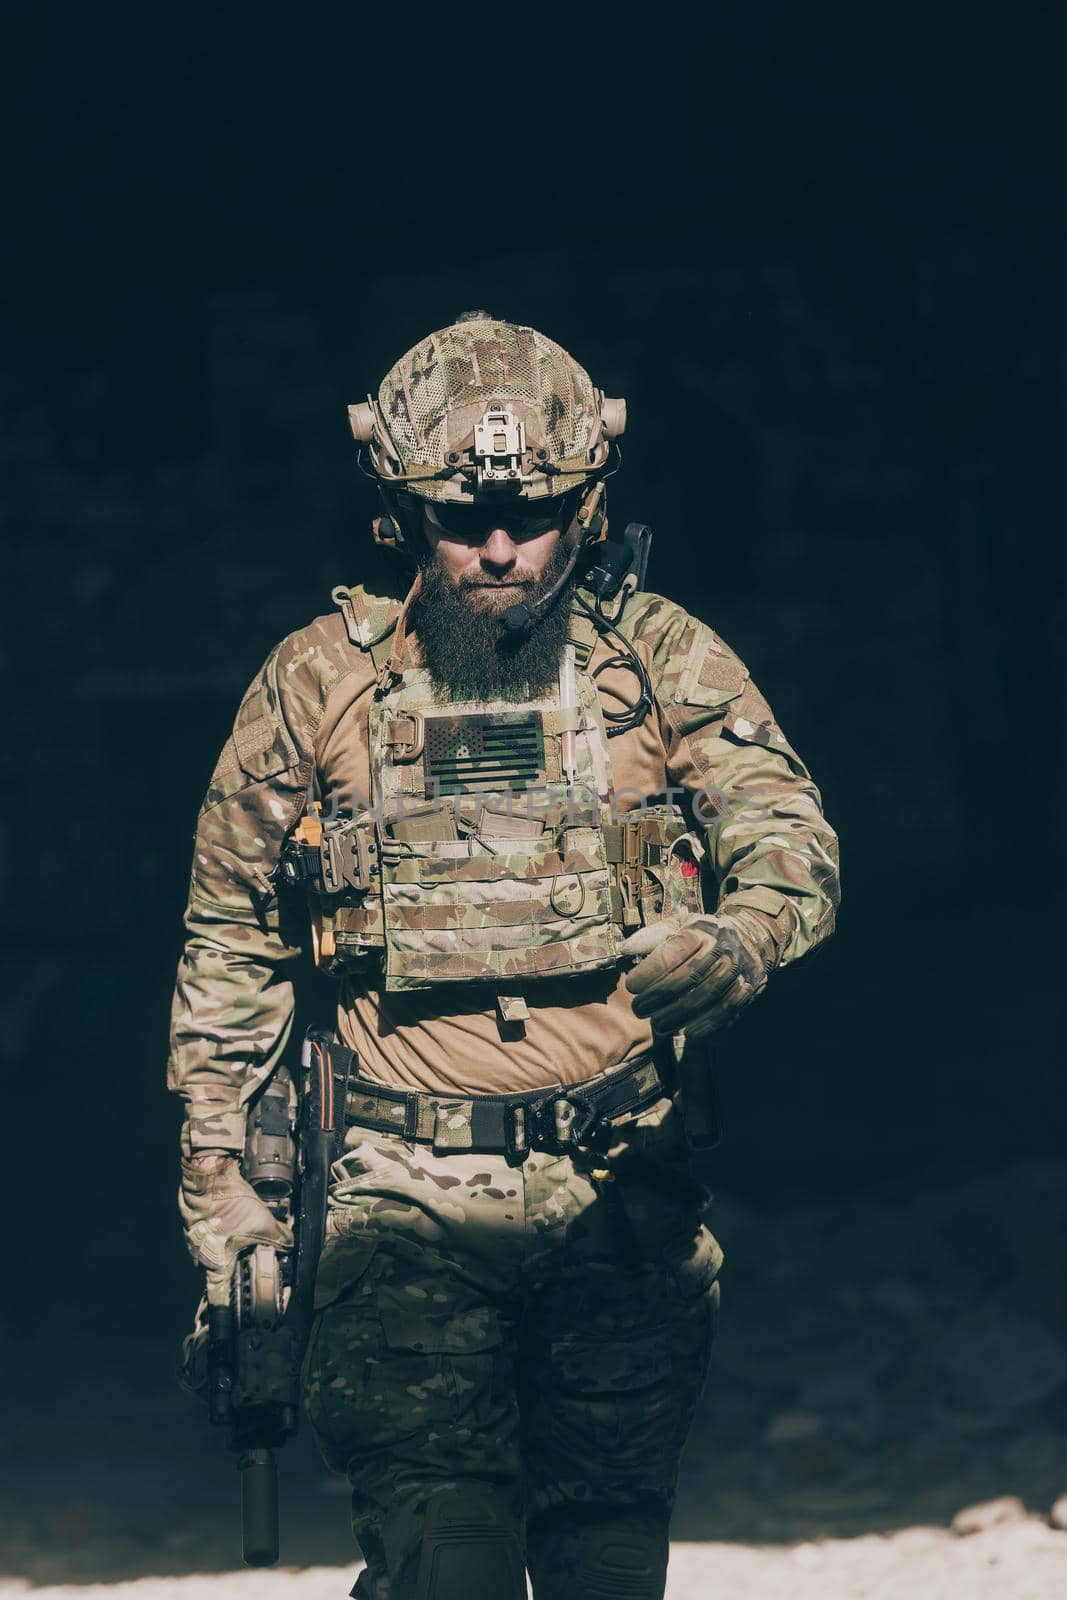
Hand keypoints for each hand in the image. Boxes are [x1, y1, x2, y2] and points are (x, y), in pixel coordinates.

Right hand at [179, 1156, 293, 1305]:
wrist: (208, 1176)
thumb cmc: (228, 1204)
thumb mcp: (263, 1223)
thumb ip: (280, 1238)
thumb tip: (291, 1245)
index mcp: (215, 1264)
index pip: (219, 1298)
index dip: (225, 1312)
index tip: (229, 1325)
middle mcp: (201, 1257)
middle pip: (217, 1275)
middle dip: (232, 1275)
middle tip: (245, 1274)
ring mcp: (196, 1241)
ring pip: (213, 1255)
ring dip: (227, 1252)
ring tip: (241, 1245)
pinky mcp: (196, 1226)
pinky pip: (210, 1238)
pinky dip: (222, 1236)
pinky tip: (233, 1226)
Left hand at [620, 910, 777, 1039]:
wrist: (751, 935)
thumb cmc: (703, 934)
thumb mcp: (679, 924)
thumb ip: (652, 935)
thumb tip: (624, 949)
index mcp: (700, 930)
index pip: (671, 953)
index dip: (649, 972)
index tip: (631, 986)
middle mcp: (721, 948)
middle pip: (688, 977)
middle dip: (660, 997)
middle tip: (639, 1009)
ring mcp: (737, 969)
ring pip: (707, 996)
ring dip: (680, 1015)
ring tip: (659, 1025)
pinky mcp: (748, 987)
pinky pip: (728, 1010)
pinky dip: (708, 1024)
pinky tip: (689, 1033)